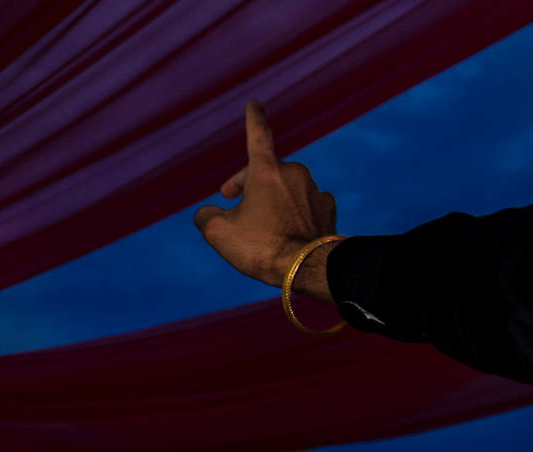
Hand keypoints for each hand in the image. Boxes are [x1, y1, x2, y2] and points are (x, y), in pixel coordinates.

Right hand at [192, 101, 338, 294]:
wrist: (307, 268)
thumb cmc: (261, 247)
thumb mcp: (219, 233)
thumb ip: (206, 217)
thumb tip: (206, 213)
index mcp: (266, 171)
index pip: (257, 136)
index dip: (253, 119)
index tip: (254, 103)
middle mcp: (293, 173)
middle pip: (264, 172)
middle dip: (248, 186)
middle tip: (232, 206)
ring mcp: (313, 190)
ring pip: (285, 190)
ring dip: (271, 203)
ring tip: (261, 230)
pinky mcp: (326, 208)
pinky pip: (305, 204)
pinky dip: (294, 213)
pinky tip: (288, 229)